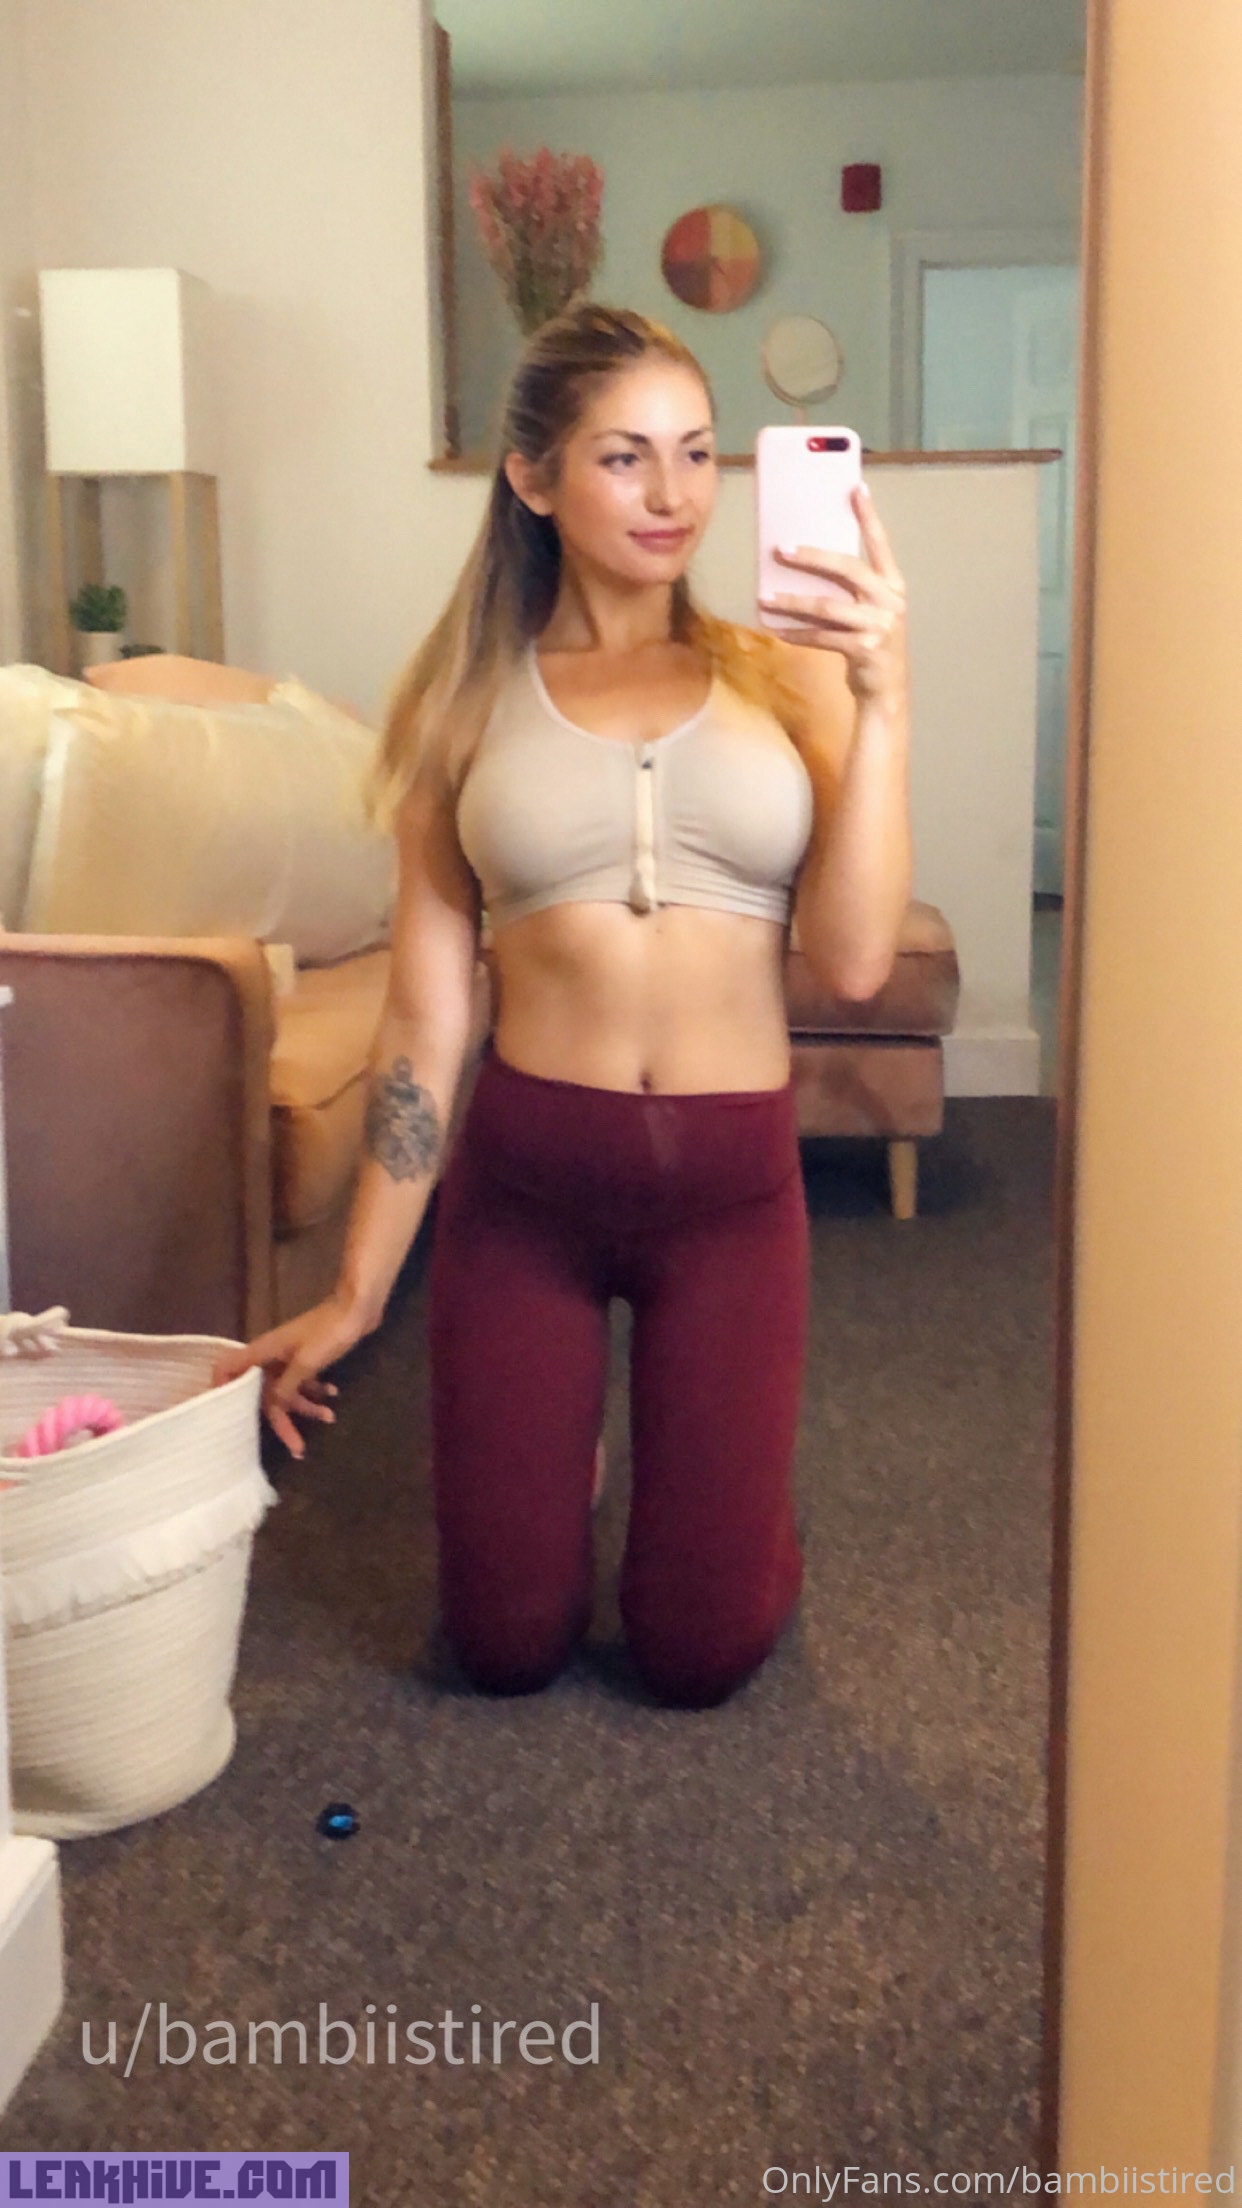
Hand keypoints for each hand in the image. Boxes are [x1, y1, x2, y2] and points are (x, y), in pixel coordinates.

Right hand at [210, 1290, 367, 1459]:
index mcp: (263, 1352)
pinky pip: (304, 1380)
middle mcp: (271, 1355)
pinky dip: (316, 1391)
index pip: (227, 1370)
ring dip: (306, 1406)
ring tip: (329, 1417)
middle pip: (265, 1393)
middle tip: (297, 1447)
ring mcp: (290, 1355)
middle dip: (281, 1420)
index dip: (222, 1391)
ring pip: (288, 1390)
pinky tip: (333, 1396)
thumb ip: (286, 1388)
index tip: (231, 1418)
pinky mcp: (309, 1356)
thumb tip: (272, 1407)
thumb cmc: (329, 1331)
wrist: (358, 1306)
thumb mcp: (306, 1364)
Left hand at [759, 483, 908, 705]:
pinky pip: (822, 637)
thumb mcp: (868, 612)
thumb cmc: (871, 645)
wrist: (886, 692)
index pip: (879, 544)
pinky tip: (777, 629)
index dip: (868, 516)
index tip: (856, 488)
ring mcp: (879, 626)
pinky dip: (797, 633)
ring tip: (764, 598)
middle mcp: (890, 601)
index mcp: (893, 585)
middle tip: (781, 550)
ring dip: (792, 602)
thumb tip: (805, 565)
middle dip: (812, 557)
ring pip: (827, 606)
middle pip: (847, 568)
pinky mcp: (865, 649)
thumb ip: (849, 590)